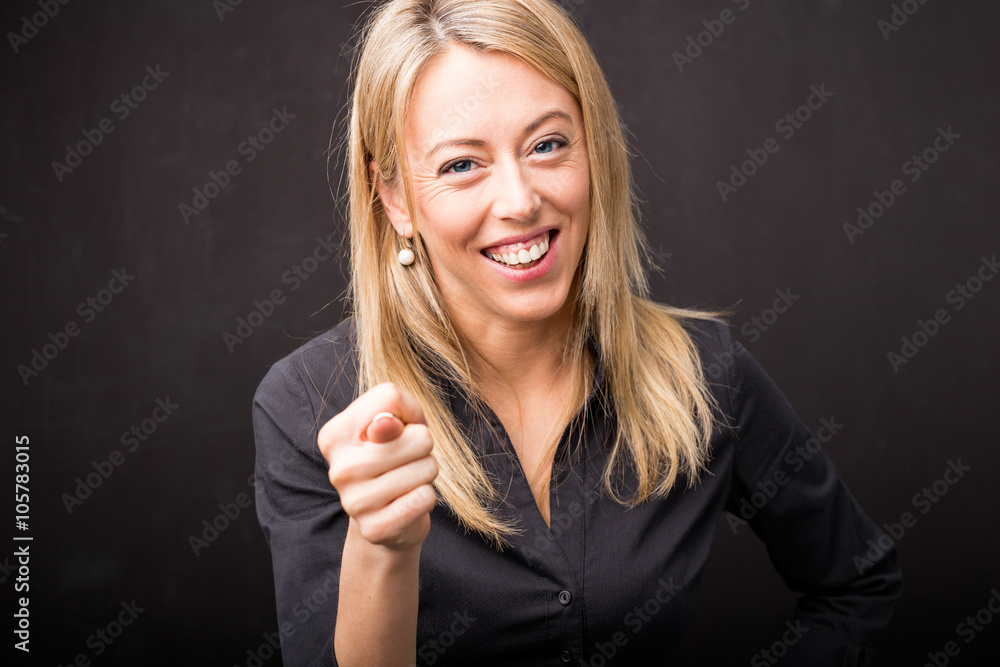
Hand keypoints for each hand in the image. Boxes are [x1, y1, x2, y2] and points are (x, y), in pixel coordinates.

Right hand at [318, 382, 437, 550]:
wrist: (387, 514)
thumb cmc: (395, 456)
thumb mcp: (398, 421)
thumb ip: (396, 408)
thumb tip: (385, 423)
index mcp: (335, 434)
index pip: (390, 397)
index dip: (409, 412)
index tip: (398, 429)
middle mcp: (338, 468)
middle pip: (418, 437)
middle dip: (424, 447)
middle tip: (406, 460)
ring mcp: (353, 502)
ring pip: (426, 468)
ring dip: (427, 472)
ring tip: (407, 479)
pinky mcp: (374, 529)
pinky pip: (424, 498)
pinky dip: (426, 497)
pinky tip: (407, 501)